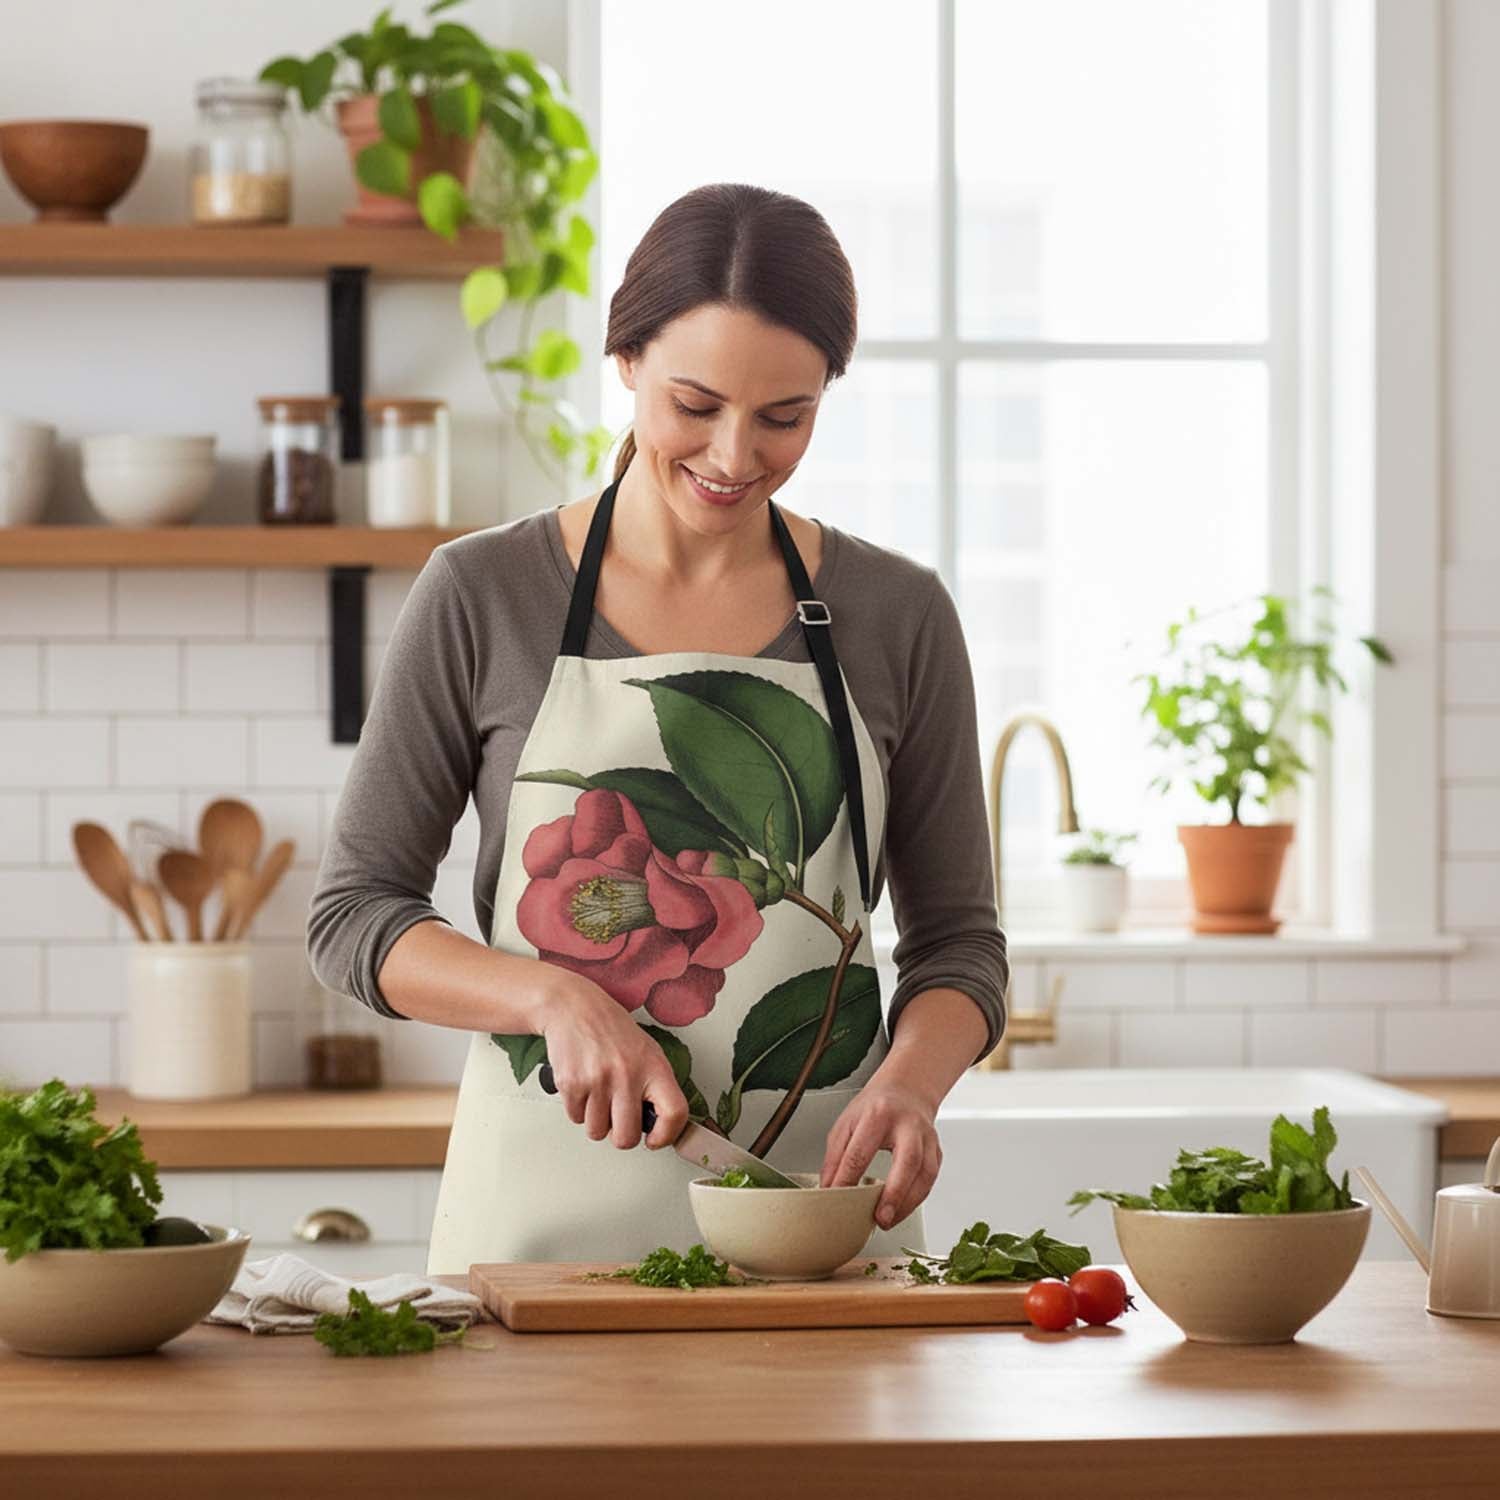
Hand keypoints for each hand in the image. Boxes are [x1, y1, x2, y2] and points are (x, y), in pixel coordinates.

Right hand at [535, 971, 690, 1151]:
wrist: (573, 1006)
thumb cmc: (611, 1029)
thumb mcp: (646, 1050)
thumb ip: (655, 1085)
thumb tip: (659, 1123)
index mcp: (654, 1066)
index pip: (674, 1113)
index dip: (666, 1135)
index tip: (655, 1139)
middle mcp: (628, 1074)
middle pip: (626, 1138)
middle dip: (620, 1134)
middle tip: (618, 1118)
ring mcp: (598, 1080)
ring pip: (597, 1132)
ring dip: (596, 1120)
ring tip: (598, 1094)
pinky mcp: (571, 1083)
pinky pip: (575, 1118)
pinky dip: (577, 1108)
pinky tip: (583, 1085)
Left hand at [819, 1080, 941, 1229]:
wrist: (907, 1089)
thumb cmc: (876, 1107)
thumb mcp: (847, 1122)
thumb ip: (836, 1156)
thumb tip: (828, 1188)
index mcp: (878, 1114)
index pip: (861, 1152)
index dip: (848, 1179)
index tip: (838, 1198)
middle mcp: (907, 1124)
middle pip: (907, 1160)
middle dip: (894, 1193)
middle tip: (880, 1218)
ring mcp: (926, 1137)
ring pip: (925, 1174)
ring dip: (907, 1203)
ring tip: (888, 1220)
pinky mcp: (937, 1150)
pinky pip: (930, 1179)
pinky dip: (916, 1198)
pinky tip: (902, 1209)